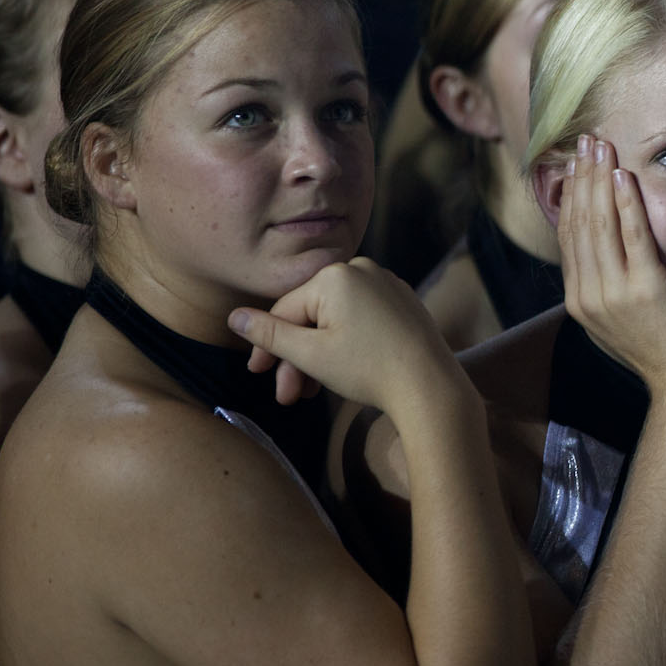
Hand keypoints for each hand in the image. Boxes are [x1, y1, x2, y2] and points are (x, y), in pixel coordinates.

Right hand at [228, 258, 463, 415]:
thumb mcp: (311, 355)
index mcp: (336, 276)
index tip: (257, 373)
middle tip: (287, 396)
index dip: (267, 345)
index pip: (286, 310)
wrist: (431, 387)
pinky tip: (338, 375)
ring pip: (336, 321)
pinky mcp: (403, 302)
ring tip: (310, 393)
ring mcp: (386, 285)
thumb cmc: (370, 370)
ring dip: (318, 357)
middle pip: (312, 316)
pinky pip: (361, 320)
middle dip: (296, 359)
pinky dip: (345, 345)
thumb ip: (270, 335)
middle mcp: (363, 270)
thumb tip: (234, 317)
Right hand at [558, 135, 665, 383]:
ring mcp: (614, 293)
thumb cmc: (663, 348)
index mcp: (579, 300)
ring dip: (599, 180)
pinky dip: (625, 205)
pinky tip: (623, 177)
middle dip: (581, 177)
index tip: (576, 164)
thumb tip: (599, 254)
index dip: (572, 195)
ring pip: (599, 224)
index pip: (569, 235)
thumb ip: (606, 285)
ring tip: (601, 145)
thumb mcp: (621, 318)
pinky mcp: (645, 290)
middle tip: (585, 140)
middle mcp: (588, 295)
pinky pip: (632, 237)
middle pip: (578, 222)